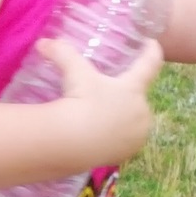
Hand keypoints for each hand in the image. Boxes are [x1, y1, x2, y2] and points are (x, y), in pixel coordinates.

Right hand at [37, 36, 163, 164]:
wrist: (73, 144)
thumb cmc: (80, 103)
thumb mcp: (74, 74)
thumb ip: (62, 53)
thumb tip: (43, 42)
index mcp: (133, 89)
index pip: (150, 64)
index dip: (152, 51)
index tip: (152, 42)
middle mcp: (142, 112)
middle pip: (139, 96)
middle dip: (129, 93)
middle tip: (110, 90)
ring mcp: (137, 135)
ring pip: (134, 119)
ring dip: (125, 115)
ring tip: (104, 114)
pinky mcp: (128, 154)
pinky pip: (127, 140)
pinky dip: (119, 135)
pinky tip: (103, 133)